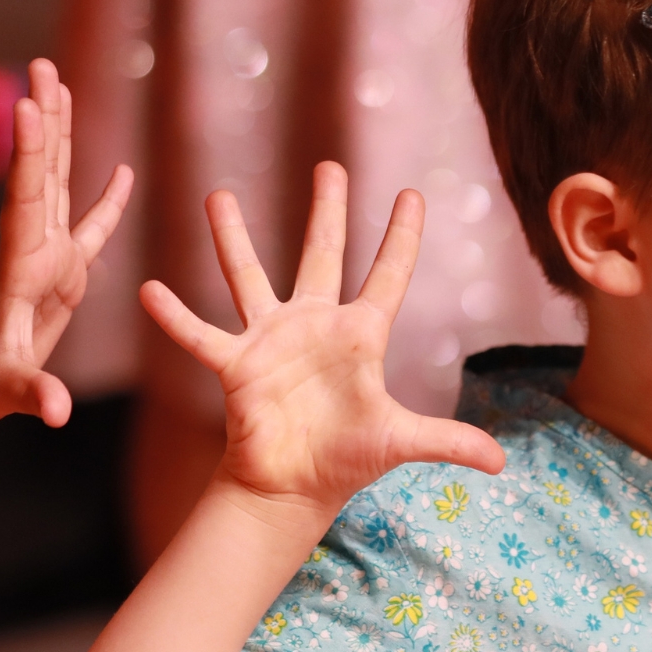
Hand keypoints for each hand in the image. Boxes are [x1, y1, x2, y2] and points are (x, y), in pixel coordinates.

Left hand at [0, 59, 132, 440]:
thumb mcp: (4, 392)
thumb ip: (32, 395)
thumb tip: (57, 411)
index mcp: (17, 271)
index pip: (24, 202)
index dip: (27, 156)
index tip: (27, 107)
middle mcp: (29, 253)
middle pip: (38, 174)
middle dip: (42, 122)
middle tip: (41, 66)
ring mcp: (46, 261)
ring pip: (55, 187)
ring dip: (60, 139)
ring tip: (60, 87)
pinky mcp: (61, 278)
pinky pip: (89, 229)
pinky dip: (106, 202)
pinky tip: (122, 174)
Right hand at [141, 162, 503, 526]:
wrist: (294, 487)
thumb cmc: (348, 459)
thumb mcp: (402, 442)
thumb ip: (450, 442)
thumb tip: (503, 462)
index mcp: (360, 336)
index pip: (388, 275)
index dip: (401, 236)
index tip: (413, 193)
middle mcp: (315, 325)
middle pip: (321, 255)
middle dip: (328, 211)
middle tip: (330, 164)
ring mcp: (271, 340)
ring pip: (250, 276)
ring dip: (233, 239)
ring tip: (218, 195)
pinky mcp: (235, 364)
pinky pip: (199, 335)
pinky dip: (174, 317)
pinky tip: (148, 289)